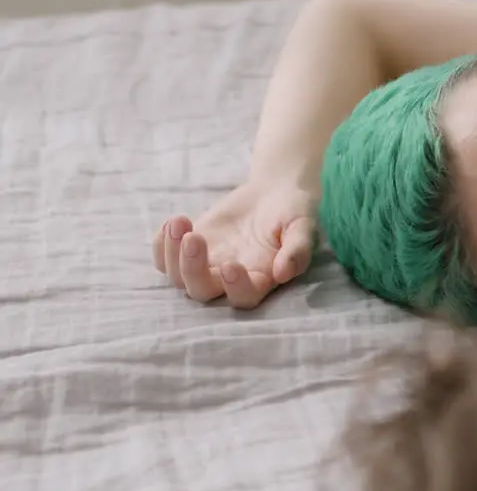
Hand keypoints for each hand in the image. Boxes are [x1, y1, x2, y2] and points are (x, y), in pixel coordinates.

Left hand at [151, 181, 316, 308]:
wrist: (274, 193)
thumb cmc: (293, 212)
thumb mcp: (302, 225)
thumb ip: (297, 249)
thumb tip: (284, 273)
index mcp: (261, 280)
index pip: (244, 297)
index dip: (234, 287)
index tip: (230, 265)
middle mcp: (230, 280)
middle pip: (202, 292)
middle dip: (192, 269)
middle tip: (194, 238)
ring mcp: (207, 265)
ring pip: (178, 278)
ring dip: (173, 255)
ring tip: (179, 223)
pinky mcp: (190, 249)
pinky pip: (165, 259)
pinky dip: (161, 246)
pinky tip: (173, 223)